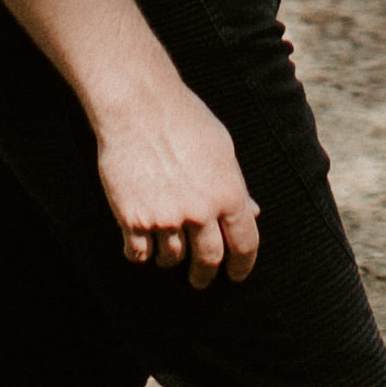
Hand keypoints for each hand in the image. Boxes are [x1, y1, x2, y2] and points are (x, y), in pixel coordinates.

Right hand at [91, 78, 262, 288]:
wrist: (137, 106)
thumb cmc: (184, 119)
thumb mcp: (222, 149)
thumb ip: (236, 186)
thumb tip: (252, 213)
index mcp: (228, 193)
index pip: (244, 244)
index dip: (243, 265)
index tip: (237, 275)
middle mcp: (199, 211)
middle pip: (208, 260)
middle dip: (205, 275)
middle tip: (201, 280)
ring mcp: (165, 217)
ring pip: (171, 259)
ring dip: (171, 259)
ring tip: (168, 251)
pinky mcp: (132, 219)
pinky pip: (139, 254)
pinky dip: (141, 253)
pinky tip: (141, 245)